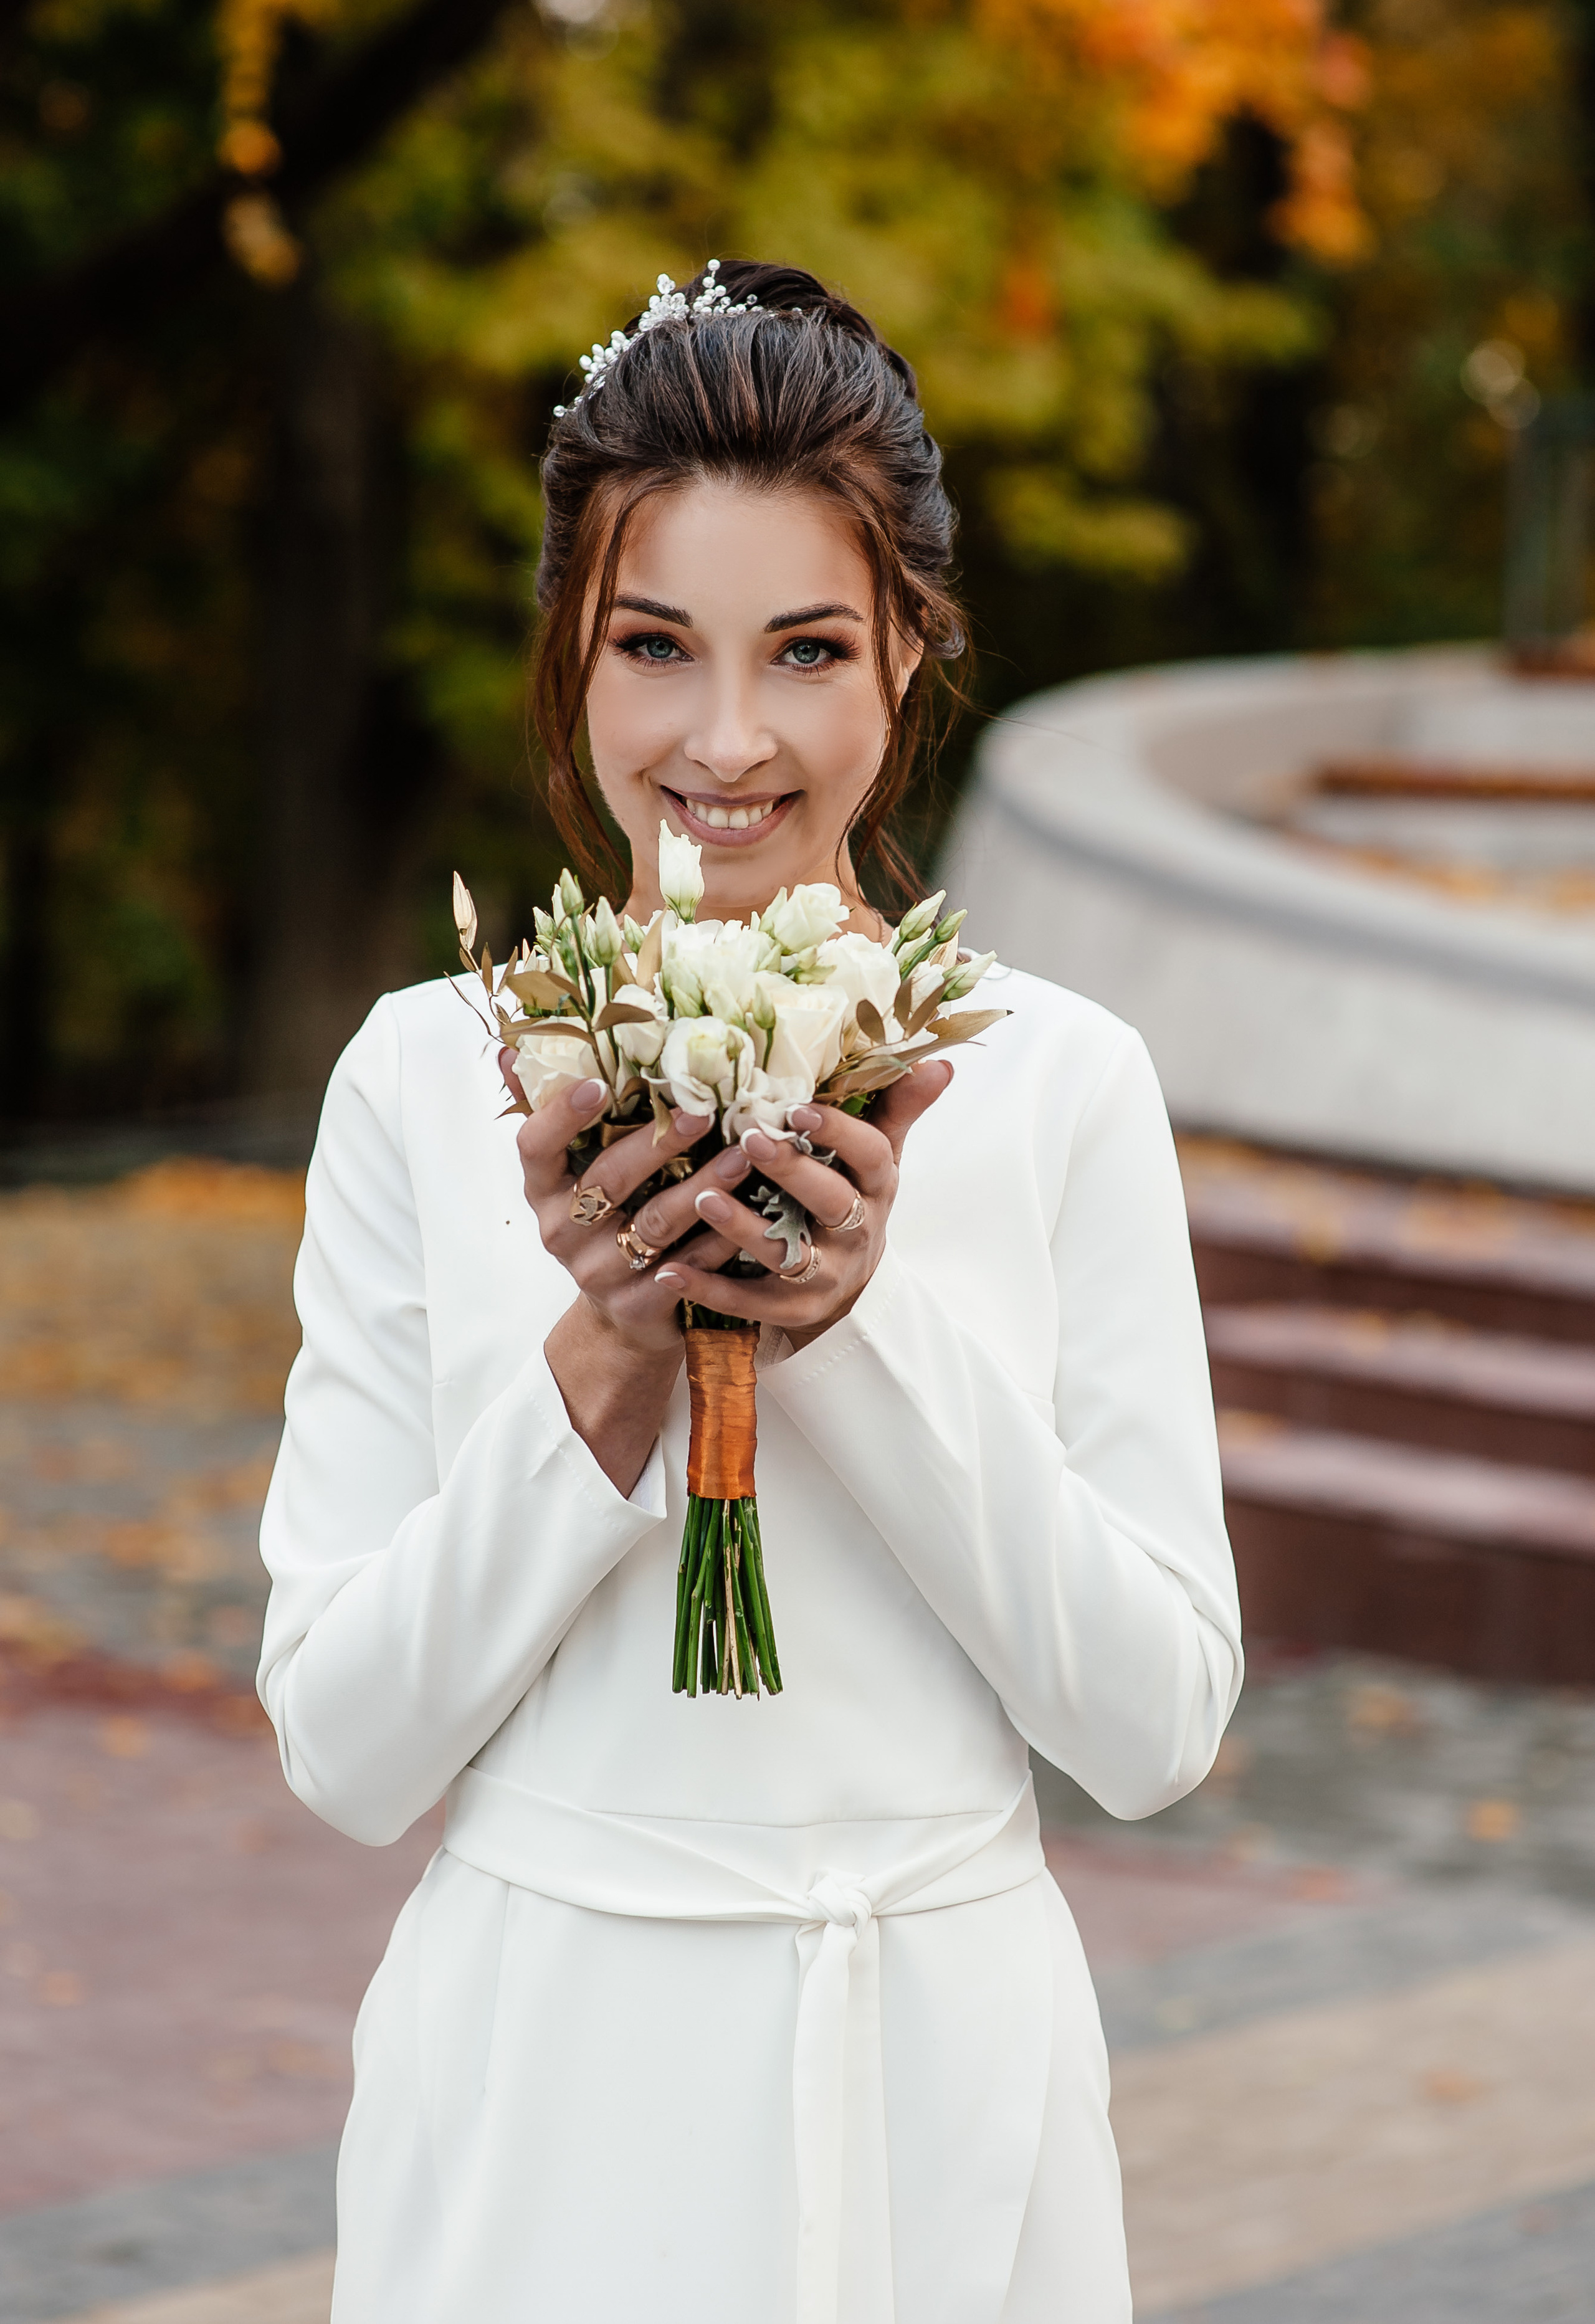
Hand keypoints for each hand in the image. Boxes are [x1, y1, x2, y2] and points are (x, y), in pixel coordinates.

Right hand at [505, 1057, 757, 1359]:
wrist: (621, 1312)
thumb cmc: (604, 1221)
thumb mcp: (574, 1173)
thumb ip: (550, 1113)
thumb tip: (508, 1050)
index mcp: (543, 1190)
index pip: (535, 1147)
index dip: (562, 1116)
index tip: (598, 1083)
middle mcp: (562, 1232)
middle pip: (608, 1180)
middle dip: (657, 1143)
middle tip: (702, 1111)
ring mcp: (598, 1272)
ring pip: (655, 1223)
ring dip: (702, 1187)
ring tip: (743, 1156)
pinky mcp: (638, 1304)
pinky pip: (687, 1267)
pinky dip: (720, 1240)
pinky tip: (751, 1212)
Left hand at [653, 1057, 951, 1350]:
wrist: (849, 1287)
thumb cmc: (852, 1199)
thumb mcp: (877, 1156)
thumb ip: (897, 1108)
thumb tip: (940, 1061)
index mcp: (875, 1186)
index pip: (869, 1155)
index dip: (839, 1133)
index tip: (800, 1109)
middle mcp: (856, 1233)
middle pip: (830, 1203)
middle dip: (791, 1172)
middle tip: (748, 1138)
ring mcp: (824, 1275)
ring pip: (786, 1254)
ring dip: (742, 1229)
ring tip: (702, 1199)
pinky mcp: (790, 1309)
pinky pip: (748, 1302)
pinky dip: (710, 1287)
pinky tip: (669, 1270)